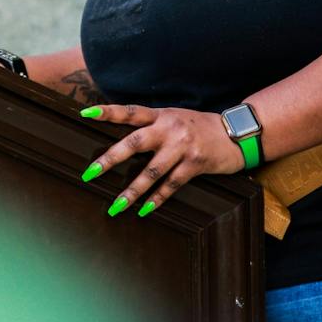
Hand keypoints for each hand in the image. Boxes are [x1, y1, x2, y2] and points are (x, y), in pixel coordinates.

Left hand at [79, 104, 246, 217]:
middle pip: (134, 143)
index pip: (130, 111)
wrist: (236, 133)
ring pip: (151, 171)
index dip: (108, 112)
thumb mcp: (175, 117)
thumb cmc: (199, 126)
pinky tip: (145, 210)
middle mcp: (169, 128)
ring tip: (115, 206)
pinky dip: (157, 199)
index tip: (85, 113)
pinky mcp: (195, 164)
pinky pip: (172, 185)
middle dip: (111, 159)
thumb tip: (125, 139)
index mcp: (161, 115)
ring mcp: (182, 147)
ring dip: (132, 191)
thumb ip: (153, 124)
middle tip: (90, 173)